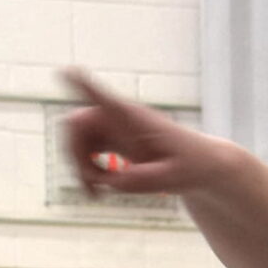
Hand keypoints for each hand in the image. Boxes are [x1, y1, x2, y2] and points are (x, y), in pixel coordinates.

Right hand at [59, 69, 236, 198]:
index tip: (66, 71)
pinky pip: (86, 152)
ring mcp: (113, 127)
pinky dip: (87, 171)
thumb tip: (116, 182)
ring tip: (95, 196)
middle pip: (78, 125)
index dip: (85, 86)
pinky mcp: (112, 140)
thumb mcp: (177, 178)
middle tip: (93, 186)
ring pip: (78, 140)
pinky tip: (98, 190)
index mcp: (136, 119)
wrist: (201, 164)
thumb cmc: (193, 166)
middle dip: (76, 155)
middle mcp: (119, 118)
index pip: (107, 100)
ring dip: (80, 167)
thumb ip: (146, 180)